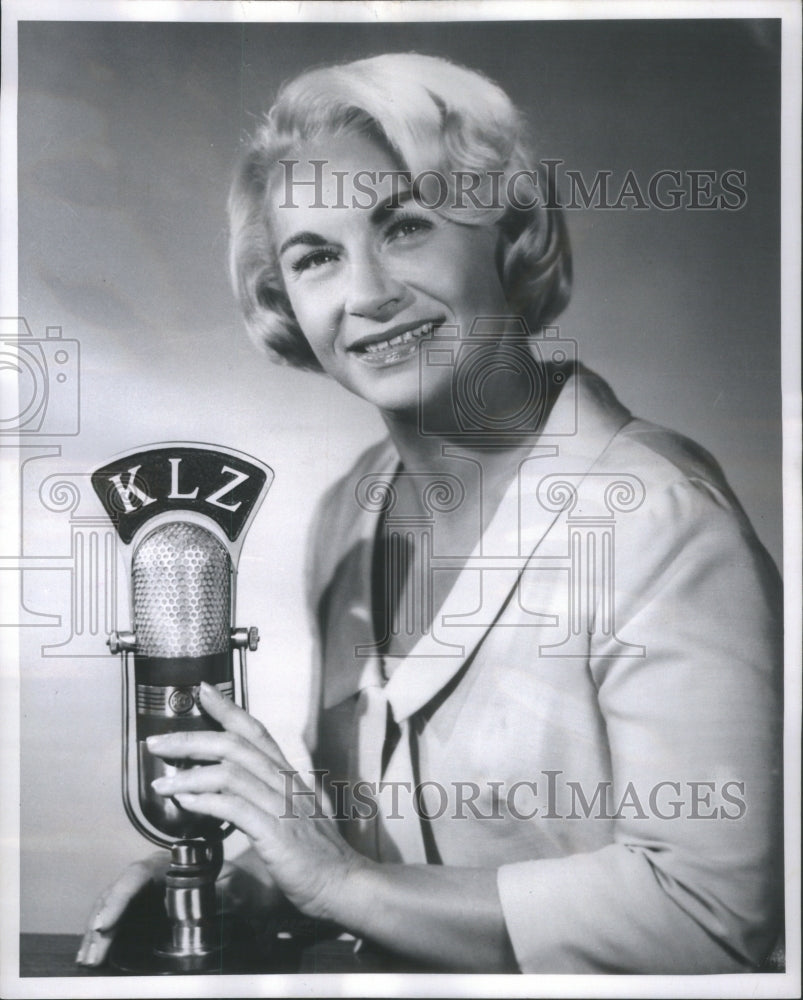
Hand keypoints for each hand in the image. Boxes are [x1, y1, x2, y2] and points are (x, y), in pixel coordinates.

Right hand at [75, 848, 282, 966]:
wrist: (252, 892)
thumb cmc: (245, 887)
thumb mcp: (240, 889)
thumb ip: (229, 892)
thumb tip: (222, 899)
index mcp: (173, 864)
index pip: (138, 875)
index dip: (119, 898)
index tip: (105, 924)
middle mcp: (154, 878)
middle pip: (119, 895)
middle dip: (101, 924)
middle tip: (91, 954)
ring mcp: (147, 897)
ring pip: (115, 911)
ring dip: (98, 936)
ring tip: (87, 959)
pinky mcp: (144, 915)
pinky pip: (120, 925)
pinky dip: (105, 940)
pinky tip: (92, 955)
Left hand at [146, 682, 365, 921]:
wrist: (345, 884)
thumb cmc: (319, 855)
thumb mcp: (297, 815)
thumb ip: (272, 800)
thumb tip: (238, 798)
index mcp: (289, 776)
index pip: (256, 732)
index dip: (228, 709)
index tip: (203, 691)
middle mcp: (286, 783)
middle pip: (235, 746)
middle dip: (191, 739)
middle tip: (158, 743)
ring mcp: (282, 806)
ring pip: (230, 773)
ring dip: (190, 775)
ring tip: (162, 783)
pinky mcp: (276, 833)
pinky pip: (235, 808)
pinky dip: (206, 801)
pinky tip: (186, 802)